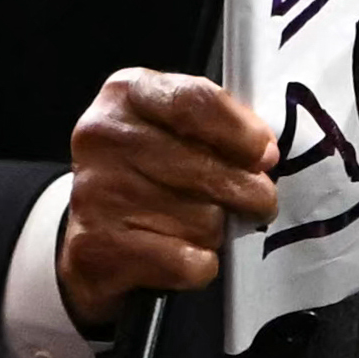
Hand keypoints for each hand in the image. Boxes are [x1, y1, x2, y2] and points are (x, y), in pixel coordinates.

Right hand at [56, 69, 277, 331]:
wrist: (92, 240)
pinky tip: (182, 255)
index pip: (194, 101)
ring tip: (199, 227)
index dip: (241, 132)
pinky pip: (187, 262)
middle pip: (206, 167)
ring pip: (203, 219)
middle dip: (247, 191)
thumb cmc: (149, 174)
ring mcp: (96, 191)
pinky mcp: (97, 247)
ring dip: (215, 230)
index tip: (266, 156)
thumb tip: (264, 153)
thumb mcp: (175, 129)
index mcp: (127, 92)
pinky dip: (199, 265)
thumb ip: (220, 126)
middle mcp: (103, 135)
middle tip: (259, 203)